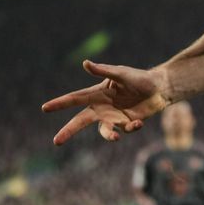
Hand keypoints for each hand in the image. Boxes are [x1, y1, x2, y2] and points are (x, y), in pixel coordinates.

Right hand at [42, 60, 169, 144]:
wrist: (159, 88)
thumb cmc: (138, 78)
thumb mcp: (121, 73)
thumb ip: (102, 71)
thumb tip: (85, 63)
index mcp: (97, 94)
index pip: (74, 99)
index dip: (60, 103)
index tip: (44, 108)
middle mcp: (102, 108)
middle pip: (80, 121)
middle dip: (68, 131)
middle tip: (56, 142)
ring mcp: (114, 118)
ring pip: (104, 132)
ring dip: (109, 136)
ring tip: (116, 137)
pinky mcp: (126, 124)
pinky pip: (124, 130)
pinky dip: (131, 128)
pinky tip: (139, 122)